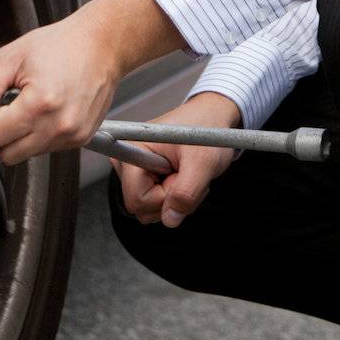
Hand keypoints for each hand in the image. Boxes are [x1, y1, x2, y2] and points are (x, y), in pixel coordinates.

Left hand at [0, 0, 187, 165]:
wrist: (102, 45)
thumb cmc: (61, 45)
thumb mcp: (11, 58)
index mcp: (39, 103)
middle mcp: (58, 125)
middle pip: (7, 154)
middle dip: (1, 133)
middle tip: (9, 106)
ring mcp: (72, 136)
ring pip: (26, 155)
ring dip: (21, 136)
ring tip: (32, 104)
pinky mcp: (81, 139)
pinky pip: (46, 150)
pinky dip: (40, 135)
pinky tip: (47, 111)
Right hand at [113, 92, 240, 227]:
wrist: (211, 119)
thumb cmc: (207, 131)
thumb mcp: (203, 162)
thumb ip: (186, 192)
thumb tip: (169, 219)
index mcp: (133, 150)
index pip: (137, 199)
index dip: (163, 196)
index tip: (178, 175)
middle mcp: (128, 160)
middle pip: (141, 206)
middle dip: (170, 198)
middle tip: (185, 174)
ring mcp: (135, 170)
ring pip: (150, 207)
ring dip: (174, 197)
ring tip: (185, 173)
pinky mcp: (144, 176)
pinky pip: (156, 203)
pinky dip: (174, 195)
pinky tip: (182, 176)